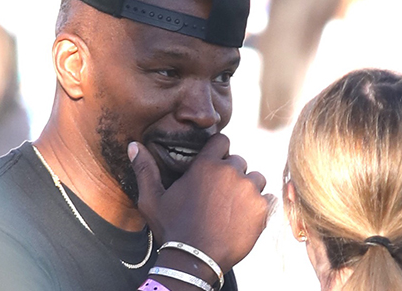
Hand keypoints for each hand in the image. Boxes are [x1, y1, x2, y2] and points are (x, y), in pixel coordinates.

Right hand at [129, 134, 274, 273]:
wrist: (194, 260)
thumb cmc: (172, 229)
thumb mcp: (152, 199)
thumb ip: (145, 169)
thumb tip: (133, 145)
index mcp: (206, 165)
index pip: (222, 140)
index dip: (219, 151)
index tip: (214, 166)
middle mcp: (230, 172)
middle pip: (239, 161)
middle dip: (231, 174)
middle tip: (219, 195)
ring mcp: (249, 190)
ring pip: (256, 178)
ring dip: (248, 188)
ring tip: (233, 207)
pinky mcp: (261, 208)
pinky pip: (267, 198)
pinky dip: (259, 207)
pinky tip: (244, 218)